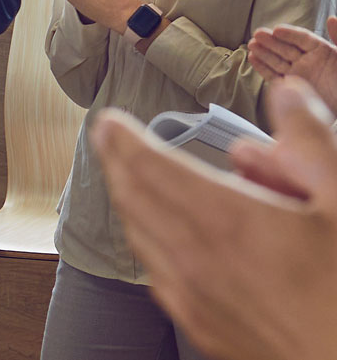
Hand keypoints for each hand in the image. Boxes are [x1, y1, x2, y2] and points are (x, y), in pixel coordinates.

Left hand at [91, 78, 336, 359]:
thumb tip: (284, 92)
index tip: (108, 121)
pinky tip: (163, 238)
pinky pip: (156, 273)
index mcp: (225, 220)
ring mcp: (192, 298)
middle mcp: (194, 259)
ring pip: (139, 237)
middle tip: (110, 141)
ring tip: (130, 179)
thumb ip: (310, 142)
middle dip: (117, 163)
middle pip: (133, 199)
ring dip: (130, 201)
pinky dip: (150, 243)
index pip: (147, 166)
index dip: (121, 138)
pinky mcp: (200, 327)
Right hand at [250, 16, 336, 114]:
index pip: (303, 39)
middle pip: (286, 48)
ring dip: (264, 52)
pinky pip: (273, 76)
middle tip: (258, 34)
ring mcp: (298, 75)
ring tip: (252, 44)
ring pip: (277, 61)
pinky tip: (253, 58)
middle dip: (271, 41)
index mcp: (322, 52)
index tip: (276, 30)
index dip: (289, 33)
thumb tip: (331, 18)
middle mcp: (308, 62)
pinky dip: (262, 68)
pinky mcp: (289, 88)